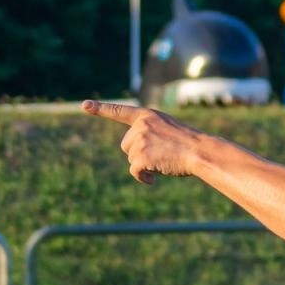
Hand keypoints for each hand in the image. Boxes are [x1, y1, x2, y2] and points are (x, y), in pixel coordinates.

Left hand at [82, 100, 204, 184]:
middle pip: (126, 145)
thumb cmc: (190, 143)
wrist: (200, 151)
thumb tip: (136, 154)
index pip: (119, 111)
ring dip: (144, 164)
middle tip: (159, 154)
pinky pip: (135, 171)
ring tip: (163, 162)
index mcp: (147, 115)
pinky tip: (154, 179)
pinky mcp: (141, 157)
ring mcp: (140, 140)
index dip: (101, 109)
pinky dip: (143, 177)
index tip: (84, 105)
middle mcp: (141, 126)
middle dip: (138, 153)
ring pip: (131, 158)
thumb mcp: (169, 128)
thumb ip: (150, 132)